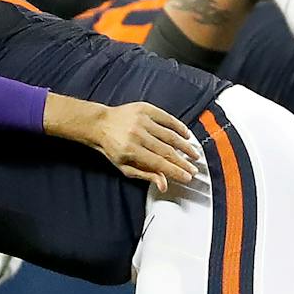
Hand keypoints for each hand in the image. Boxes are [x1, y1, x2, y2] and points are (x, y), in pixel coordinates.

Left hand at [43, 94, 198, 192]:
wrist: (100, 124)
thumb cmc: (112, 148)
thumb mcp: (125, 166)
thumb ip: (145, 175)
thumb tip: (164, 185)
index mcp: (131, 150)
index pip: (159, 163)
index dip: (175, 171)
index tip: (187, 176)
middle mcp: (137, 134)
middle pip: (167, 150)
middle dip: (183, 162)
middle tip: (194, 169)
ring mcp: (142, 120)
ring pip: (169, 135)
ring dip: (184, 146)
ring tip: (194, 154)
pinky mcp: (145, 109)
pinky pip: (166, 118)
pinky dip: (178, 127)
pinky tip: (186, 135)